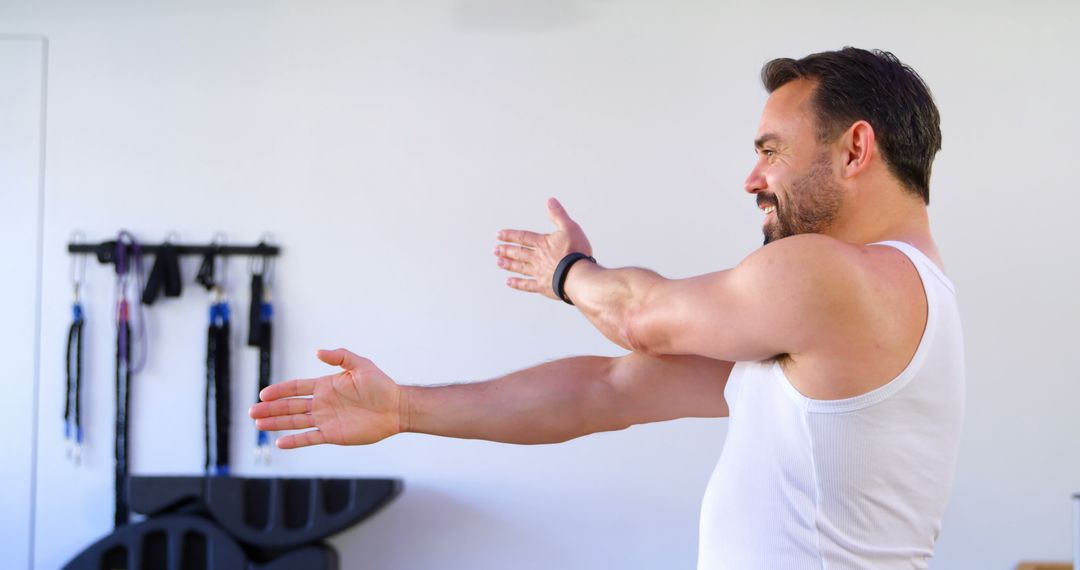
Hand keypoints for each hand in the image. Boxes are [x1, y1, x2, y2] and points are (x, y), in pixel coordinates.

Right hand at [249, 348, 402, 448]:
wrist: (396, 408)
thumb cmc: (381, 385)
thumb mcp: (361, 365)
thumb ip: (340, 356)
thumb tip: (317, 352)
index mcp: (325, 386)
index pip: (296, 388)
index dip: (280, 391)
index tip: (263, 393)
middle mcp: (322, 403)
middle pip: (290, 406)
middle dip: (271, 409)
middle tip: (252, 412)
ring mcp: (326, 419)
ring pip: (295, 422)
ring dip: (277, 423)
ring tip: (258, 425)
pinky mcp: (333, 434)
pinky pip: (310, 438)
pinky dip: (295, 441)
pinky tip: (279, 442)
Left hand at [495, 198, 592, 299]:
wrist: (578, 275)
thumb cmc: (576, 252)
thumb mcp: (570, 228)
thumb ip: (559, 215)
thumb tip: (550, 201)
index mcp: (543, 244)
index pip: (523, 237)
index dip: (510, 235)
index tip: (498, 235)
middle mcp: (537, 258)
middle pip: (518, 253)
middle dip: (506, 250)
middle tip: (495, 250)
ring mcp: (539, 273)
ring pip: (520, 267)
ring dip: (508, 265)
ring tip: (499, 263)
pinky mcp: (543, 286)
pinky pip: (527, 285)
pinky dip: (517, 284)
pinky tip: (509, 282)